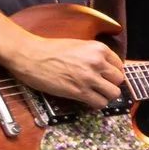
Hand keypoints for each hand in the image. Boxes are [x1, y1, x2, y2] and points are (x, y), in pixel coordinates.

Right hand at [10, 33, 125, 103]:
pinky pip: (100, 103)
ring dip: (105, 96)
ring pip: (113, 93)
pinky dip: (96, 104)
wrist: (29, 55)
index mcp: (98, 48)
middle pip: (119, 80)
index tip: (106, 77)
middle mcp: (97, 62)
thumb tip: (105, 67)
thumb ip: (93, 55)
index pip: (119, 65)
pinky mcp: (79, 91)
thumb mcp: (78, 45)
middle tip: (100, 86)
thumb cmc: (49, 49)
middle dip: (110, 84)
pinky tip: (88, 100)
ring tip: (95, 94)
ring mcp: (89, 77)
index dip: (112, 73)